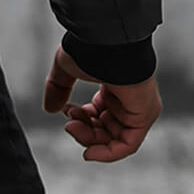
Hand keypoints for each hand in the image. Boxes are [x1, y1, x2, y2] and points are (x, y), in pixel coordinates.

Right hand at [43, 43, 161, 162]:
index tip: (66, 112)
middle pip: (105, 127)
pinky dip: (108, 152)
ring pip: (113, 138)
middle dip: (84, 130)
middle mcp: (128, 98)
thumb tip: (49, 108)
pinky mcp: (144, 116)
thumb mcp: (67, 68)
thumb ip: (58, 87)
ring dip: (90, 139)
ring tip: (73, 128)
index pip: (99, 112)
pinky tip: (89, 152)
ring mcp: (138, 107)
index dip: (80, 117)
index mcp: (114, 84)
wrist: (108, 41)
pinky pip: (127, 145)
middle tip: (68, 125)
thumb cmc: (91, 48)